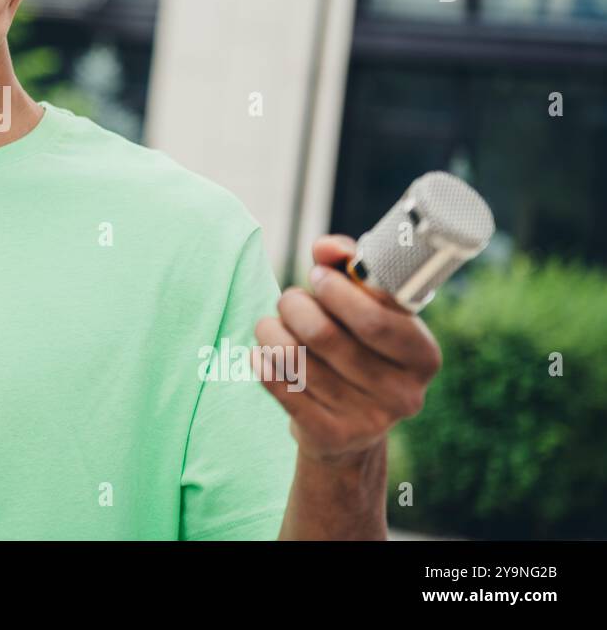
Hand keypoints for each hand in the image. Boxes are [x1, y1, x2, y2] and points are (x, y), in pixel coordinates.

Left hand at [253, 234, 443, 464]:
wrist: (347, 429)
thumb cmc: (357, 349)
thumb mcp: (365, 308)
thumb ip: (349, 267)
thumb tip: (326, 247)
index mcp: (424, 355)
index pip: (376, 319)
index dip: (336, 291)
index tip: (317, 276)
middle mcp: (404, 393)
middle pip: (325, 335)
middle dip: (295, 306)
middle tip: (289, 300)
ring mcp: (369, 421)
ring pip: (296, 359)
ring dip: (271, 332)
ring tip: (270, 325)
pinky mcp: (331, 437)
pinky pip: (282, 389)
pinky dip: (262, 363)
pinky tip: (259, 353)